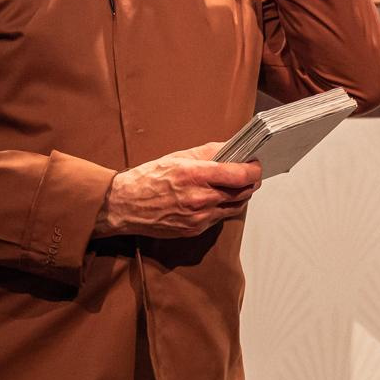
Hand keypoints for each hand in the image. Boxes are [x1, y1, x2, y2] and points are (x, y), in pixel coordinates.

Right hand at [94, 143, 261, 237]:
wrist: (124, 206)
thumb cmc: (148, 179)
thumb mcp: (178, 157)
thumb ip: (209, 153)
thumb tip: (232, 148)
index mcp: (196, 175)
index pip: (241, 175)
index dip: (254, 170)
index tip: (256, 164)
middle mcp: (200, 199)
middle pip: (243, 192)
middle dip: (250, 182)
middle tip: (248, 174)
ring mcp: (199, 218)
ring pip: (235, 207)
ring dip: (239, 196)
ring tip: (233, 185)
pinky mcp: (195, 230)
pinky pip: (220, 218)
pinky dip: (223, 207)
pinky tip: (215, 198)